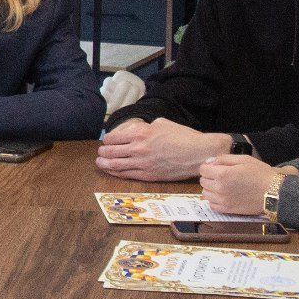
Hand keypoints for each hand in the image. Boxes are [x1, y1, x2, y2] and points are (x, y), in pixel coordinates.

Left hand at [95, 117, 233, 181]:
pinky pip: (127, 175)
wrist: (198, 153)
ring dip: (104, 164)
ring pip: (115, 166)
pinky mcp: (149, 175)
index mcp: (141, 133)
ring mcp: (143, 164)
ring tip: (100, 163)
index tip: (106, 141)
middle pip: (111, 152)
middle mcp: (139, 148)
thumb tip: (137, 130)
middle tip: (100, 153)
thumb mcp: (162, 123)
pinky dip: (116, 173)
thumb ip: (145, 127)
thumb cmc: (183, 136)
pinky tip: (112, 171)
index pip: (114, 138)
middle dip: (102, 153)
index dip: (107, 140)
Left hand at [200, 156, 293, 215]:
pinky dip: (215, 199)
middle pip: (203, 181)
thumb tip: (209, 162)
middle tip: (222, 176)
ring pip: (205, 193)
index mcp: (223, 174)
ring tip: (223, 186)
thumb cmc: (260, 174)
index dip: (209, 166)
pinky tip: (224, 195)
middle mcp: (220, 188)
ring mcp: (223, 200)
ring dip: (211, 188)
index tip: (216, 167)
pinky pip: (212, 205)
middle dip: (210, 177)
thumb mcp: (243, 159)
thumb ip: (224, 159)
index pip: (202, 169)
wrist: (273, 192)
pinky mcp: (227, 210)